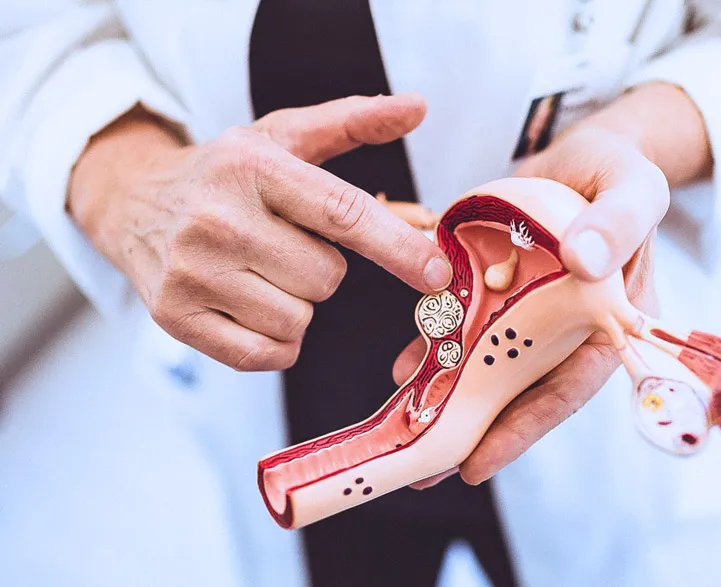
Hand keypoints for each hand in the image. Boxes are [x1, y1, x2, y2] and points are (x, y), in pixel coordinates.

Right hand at [68, 94, 452, 370]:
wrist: (136, 203)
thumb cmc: (225, 174)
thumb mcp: (281, 136)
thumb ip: (352, 122)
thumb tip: (417, 108)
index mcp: (253, 167)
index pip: (343, 213)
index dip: (398, 247)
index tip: (437, 272)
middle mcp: (217, 219)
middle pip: (326, 279)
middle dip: (321, 268)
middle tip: (282, 244)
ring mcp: (192, 273)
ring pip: (298, 320)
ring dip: (296, 304)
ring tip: (259, 270)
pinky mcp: (176, 318)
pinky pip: (267, 354)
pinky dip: (275, 340)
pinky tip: (249, 304)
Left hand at [394, 126, 667, 487]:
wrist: (582, 153)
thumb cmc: (619, 171)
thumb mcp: (632, 187)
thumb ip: (618, 220)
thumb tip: (588, 262)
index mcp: (604, 320)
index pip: (566, 387)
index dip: (523, 427)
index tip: (477, 463)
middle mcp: (562, 326)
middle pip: (517, 390)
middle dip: (474, 430)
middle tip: (423, 468)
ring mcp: (524, 310)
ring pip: (485, 364)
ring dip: (447, 395)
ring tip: (405, 427)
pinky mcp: (495, 289)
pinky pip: (464, 326)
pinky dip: (436, 347)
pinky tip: (405, 365)